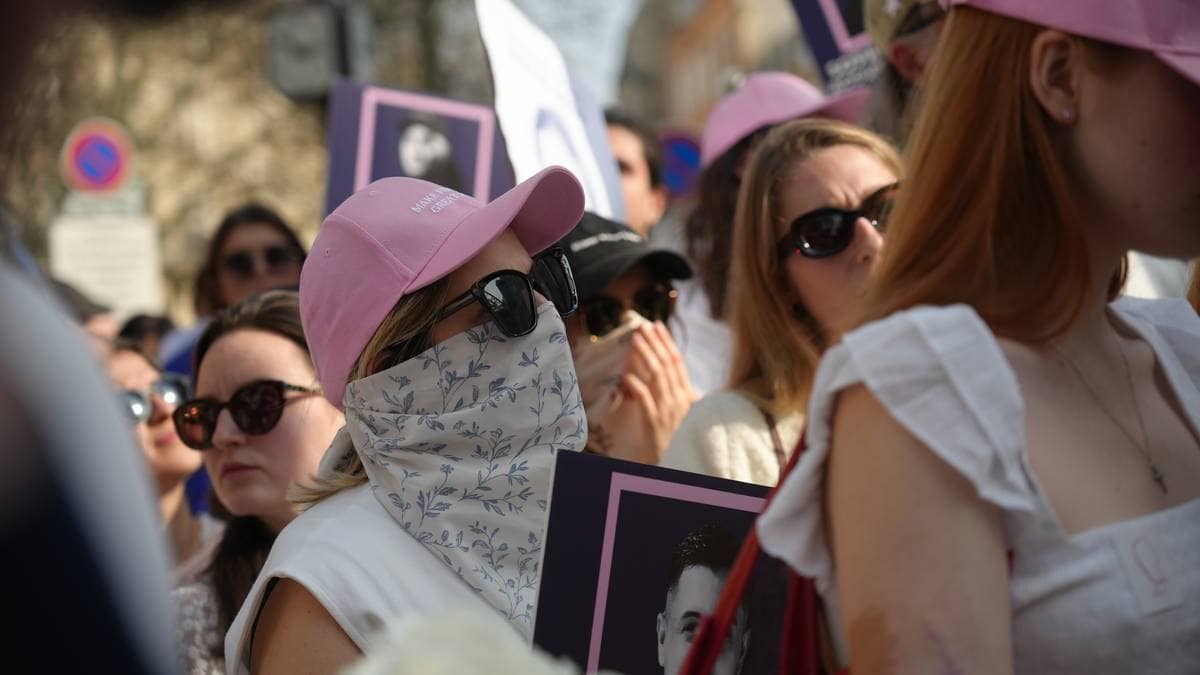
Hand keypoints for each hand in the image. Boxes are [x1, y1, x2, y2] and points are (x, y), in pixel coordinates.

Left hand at [590, 322, 697, 463]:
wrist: (681, 463)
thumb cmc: (681, 437)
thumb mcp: (685, 411)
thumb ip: (679, 391)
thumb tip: (669, 370)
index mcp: (687, 394)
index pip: (677, 361)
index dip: (666, 342)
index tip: (657, 325)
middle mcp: (679, 399)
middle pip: (666, 364)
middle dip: (654, 343)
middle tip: (642, 325)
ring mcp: (668, 410)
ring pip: (656, 377)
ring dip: (645, 356)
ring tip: (634, 340)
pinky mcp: (655, 422)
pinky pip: (645, 400)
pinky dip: (636, 385)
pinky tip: (626, 374)